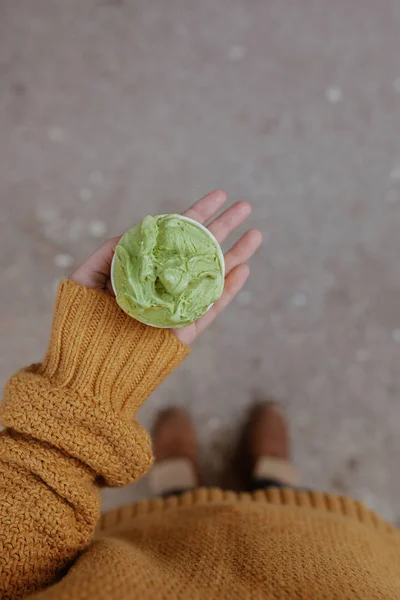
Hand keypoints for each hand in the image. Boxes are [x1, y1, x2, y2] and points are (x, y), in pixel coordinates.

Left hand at [71, 190, 261, 344]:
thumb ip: (107, 253)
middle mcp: (163, 284)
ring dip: (235, 254)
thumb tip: (139, 229)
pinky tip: (243, 269)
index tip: (217, 196)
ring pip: (211, 276)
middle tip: (245, 206)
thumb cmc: (78, 325)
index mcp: (143, 269)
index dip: (195, 214)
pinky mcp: (185, 331)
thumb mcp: (83, 280)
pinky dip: (228, 289)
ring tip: (255, 233)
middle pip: (198, 251)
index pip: (173, 236)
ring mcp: (176, 306)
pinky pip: (211, 308)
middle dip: (223, 227)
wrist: (87, 369)